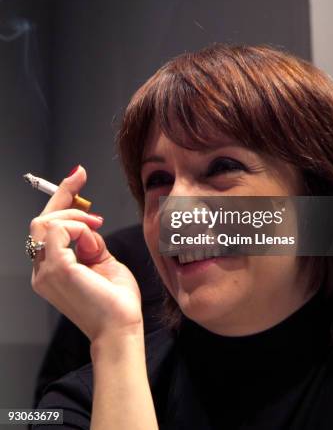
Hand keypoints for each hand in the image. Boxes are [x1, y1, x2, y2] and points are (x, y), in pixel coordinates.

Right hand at [29, 166, 143, 342]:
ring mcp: (45, 271)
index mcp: (52, 268)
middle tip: (82, 181)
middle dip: (63, 196)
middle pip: (41, 221)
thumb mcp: (103, 260)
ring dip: (74, 217)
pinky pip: (58, 230)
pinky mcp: (56, 269)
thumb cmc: (116, 300)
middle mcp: (42, 270)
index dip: (61, 198)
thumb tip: (88, 222)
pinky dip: (78, 227)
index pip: (47, 227)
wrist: (122, 327)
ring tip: (96, 227)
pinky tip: (93, 238)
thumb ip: (90, 241)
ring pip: (45, 222)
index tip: (76, 176)